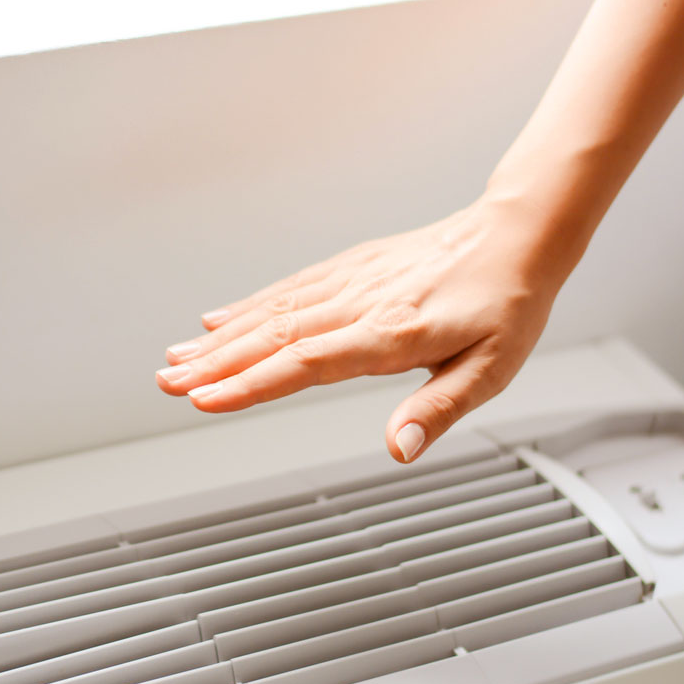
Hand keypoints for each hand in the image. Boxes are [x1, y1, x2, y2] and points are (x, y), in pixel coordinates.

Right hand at [155, 197, 563, 462]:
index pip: (307, 363)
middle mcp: (361, 304)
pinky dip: (247, 306)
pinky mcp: (348, 268)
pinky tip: (217, 319)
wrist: (515, 235)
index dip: (252, 383)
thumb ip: (437, 409)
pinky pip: (288, 288)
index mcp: (392, 334)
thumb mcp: (490, 369)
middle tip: (168, 384)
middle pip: (274, 336)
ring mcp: (350, 282)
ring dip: (220, 338)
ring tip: (176, 360)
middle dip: (216, 364)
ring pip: (272, 311)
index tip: (206, 399)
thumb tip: (398, 449)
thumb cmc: (506, 305)